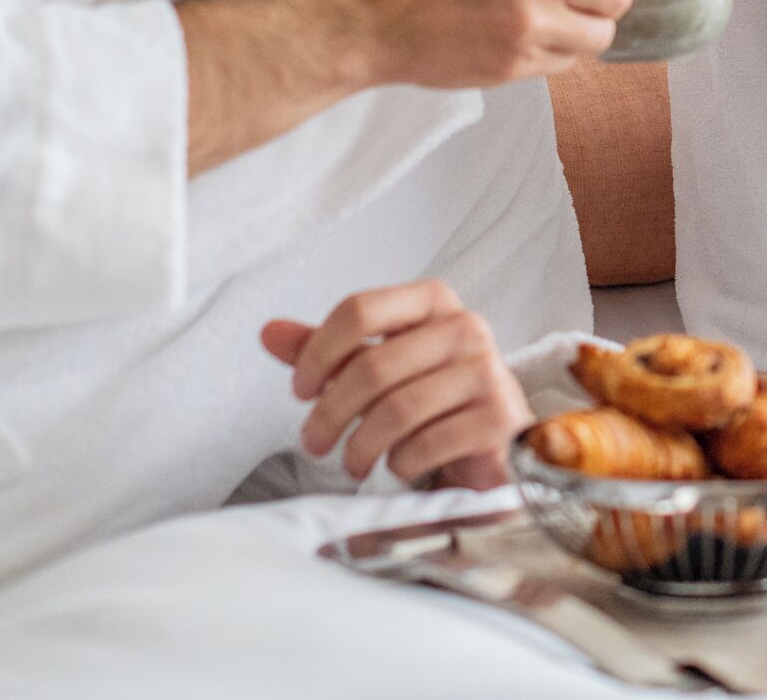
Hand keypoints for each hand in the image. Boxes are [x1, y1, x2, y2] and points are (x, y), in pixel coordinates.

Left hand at [261, 281, 530, 488]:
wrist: (496, 437)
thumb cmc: (430, 395)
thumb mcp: (378, 364)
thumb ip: (328, 349)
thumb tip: (269, 332)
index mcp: (432, 301)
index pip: (359, 309)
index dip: (317, 352)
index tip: (300, 389)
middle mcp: (464, 327)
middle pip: (372, 366)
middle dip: (330, 413)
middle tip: (313, 441)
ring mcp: (486, 371)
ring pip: (396, 410)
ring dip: (360, 446)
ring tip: (352, 462)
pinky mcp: (498, 418)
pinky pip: (427, 444)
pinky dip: (400, 463)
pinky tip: (397, 465)